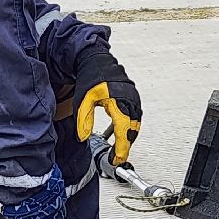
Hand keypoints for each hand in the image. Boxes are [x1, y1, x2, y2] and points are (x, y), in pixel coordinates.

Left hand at [71, 49, 141, 164]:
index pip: (123, 130)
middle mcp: (130, 100)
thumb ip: (83, 120)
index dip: (122, 147)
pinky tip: (122, 134)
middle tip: (118, 158)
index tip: (118, 159)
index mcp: (118, 101)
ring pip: (135, 124)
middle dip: (126, 145)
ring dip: (129, 137)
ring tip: (119, 149)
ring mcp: (133, 98)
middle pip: (132, 129)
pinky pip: (135, 117)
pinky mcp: (133, 97)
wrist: (96, 59)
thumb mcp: (83, 100)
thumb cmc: (91, 76)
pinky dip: (130, 127)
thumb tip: (83, 137)